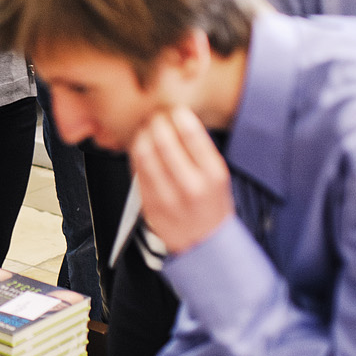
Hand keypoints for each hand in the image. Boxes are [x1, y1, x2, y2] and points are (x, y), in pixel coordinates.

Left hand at [130, 106, 233, 253]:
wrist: (205, 245)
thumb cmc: (212, 207)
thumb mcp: (218, 178)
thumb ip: (201, 152)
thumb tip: (180, 119)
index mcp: (213, 175)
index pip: (192, 135)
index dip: (178, 116)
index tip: (174, 110)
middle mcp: (191, 186)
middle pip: (164, 141)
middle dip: (156, 122)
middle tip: (155, 115)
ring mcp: (167, 197)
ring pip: (145, 154)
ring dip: (142, 135)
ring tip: (145, 128)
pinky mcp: (149, 205)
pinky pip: (136, 171)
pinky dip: (136, 154)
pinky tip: (140, 148)